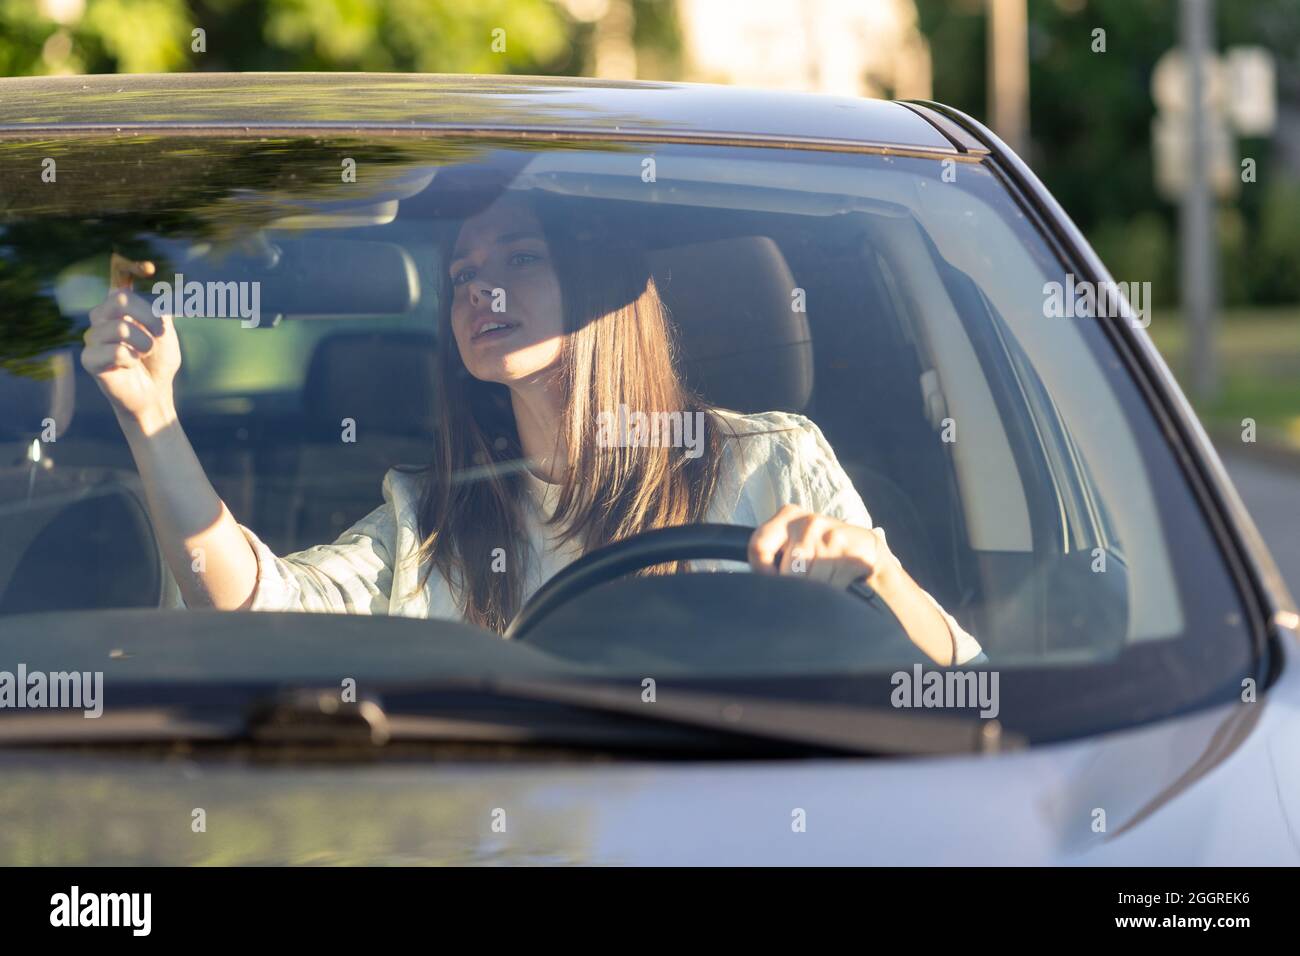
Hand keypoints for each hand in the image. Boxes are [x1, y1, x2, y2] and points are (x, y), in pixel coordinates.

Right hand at [81, 254, 180, 426]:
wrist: (155, 392)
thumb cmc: (158, 361)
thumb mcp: (165, 333)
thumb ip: (159, 311)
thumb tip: (158, 298)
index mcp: (118, 308)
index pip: (118, 280)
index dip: (130, 268)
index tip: (149, 268)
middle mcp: (101, 318)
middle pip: (120, 301)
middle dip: (149, 317)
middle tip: (161, 333)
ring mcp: (92, 338)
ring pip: (119, 328)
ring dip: (143, 343)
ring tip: (145, 353)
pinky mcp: (89, 359)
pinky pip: (114, 351)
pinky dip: (131, 359)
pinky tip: (130, 366)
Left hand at [747, 504, 898, 588]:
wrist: (868, 550)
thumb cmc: (822, 551)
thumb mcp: (795, 543)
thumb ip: (772, 555)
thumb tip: (755, 583)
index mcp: (788, 516)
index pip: (759, 545)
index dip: (762, 572)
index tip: (773, 581)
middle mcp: (808, 522)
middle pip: (786, 571)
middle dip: (793, 587)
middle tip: (804, 586)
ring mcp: (832, 537)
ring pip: (809, 583)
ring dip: (814, 593)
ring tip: (823, 585)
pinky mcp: (852, 555)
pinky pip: (831, 588)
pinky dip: (832, 594)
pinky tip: (837, 585)